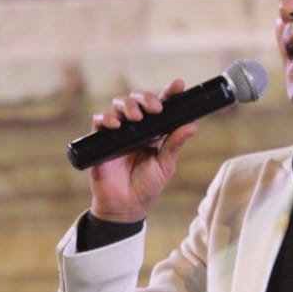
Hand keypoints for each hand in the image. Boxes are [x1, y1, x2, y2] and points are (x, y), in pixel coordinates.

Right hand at [86, 79, 199, 222]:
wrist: (125, 207)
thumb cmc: (147, 186)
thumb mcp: (165, 166)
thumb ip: (175, 144)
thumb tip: (193, 125)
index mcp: (154, 131)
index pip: (161, 106)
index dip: (168, 93)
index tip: (178, 84)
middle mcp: (136, 128)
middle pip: (138, 100)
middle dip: (145, 98)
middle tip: (155, 108)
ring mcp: (118, 132)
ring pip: (119, 105)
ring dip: (127, 105)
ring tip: (135, 117)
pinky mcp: (100, 140)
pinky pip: (99, 121)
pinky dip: (105, 118)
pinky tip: (114, 125)